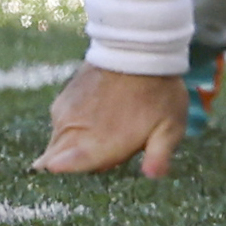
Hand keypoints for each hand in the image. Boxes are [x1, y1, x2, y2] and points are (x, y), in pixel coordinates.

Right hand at [31, 60, 191, 178]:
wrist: (136, 45)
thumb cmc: (158, 91)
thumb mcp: (170, 126)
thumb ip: (159, 154)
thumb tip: (152, 176)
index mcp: (96, 143)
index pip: (61, 167)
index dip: (62, 174)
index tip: (65, 180)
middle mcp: (73, 130)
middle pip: (56, 163)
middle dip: (70, 168)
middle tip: (99, 159)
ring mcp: (64, 113)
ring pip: (56, 145)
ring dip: (71, 149)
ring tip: (102, 139)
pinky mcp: (63, 99)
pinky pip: (59, 126)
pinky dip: (71, 132)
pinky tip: (95, 125)